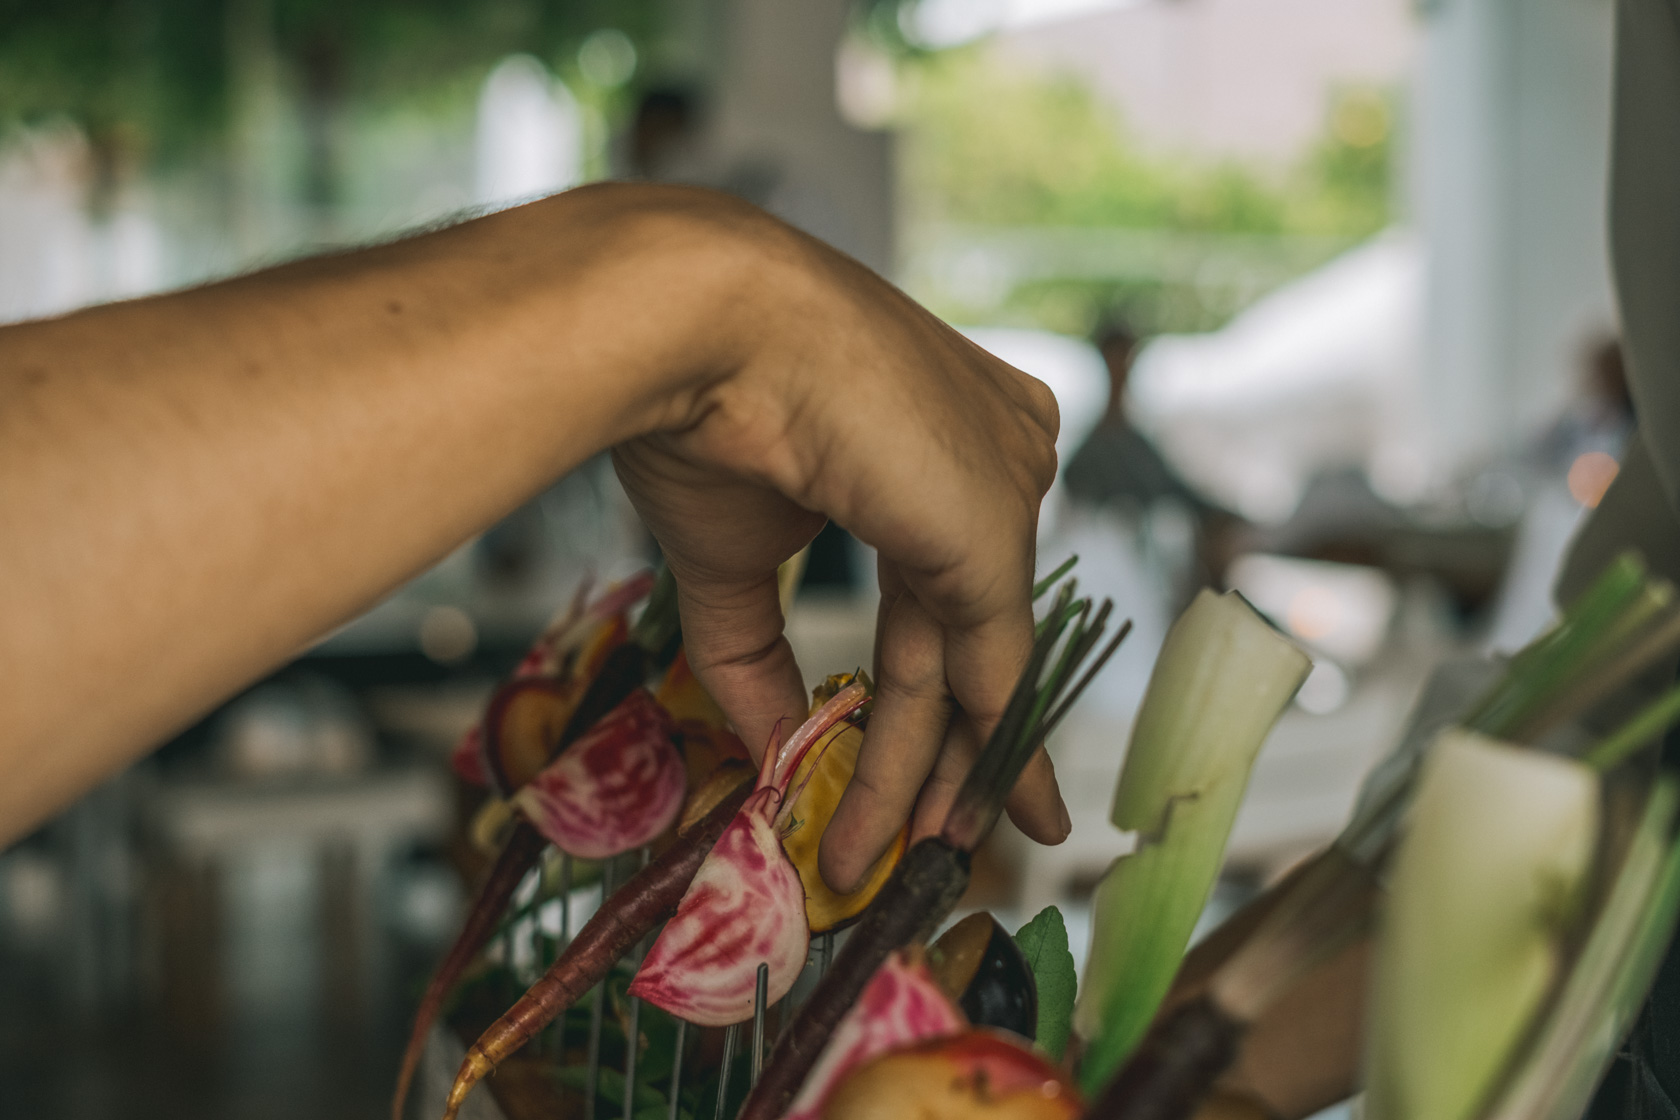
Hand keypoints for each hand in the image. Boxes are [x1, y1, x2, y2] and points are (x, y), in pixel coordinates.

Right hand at [613, 193, 1068, 892]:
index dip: (935, 688)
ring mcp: (1005, 487)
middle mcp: (992, 458)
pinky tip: (925, 821)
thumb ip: (760, 656)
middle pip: (969, 635)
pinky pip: (981, 667)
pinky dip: (952, 753)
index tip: (931, 767)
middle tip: (942, 839)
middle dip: (950, 750)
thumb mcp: (735, 560)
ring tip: (906, 860)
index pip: (944, 592)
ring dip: (932, 776)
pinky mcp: (993, 530)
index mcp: (938, 442)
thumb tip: (769, 750)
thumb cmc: (699, 409)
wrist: (697, 325)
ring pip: (973, 663)